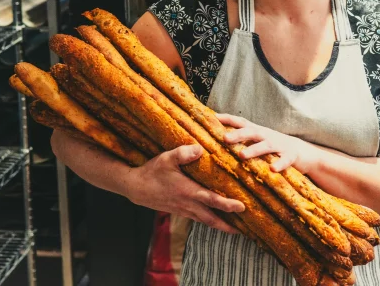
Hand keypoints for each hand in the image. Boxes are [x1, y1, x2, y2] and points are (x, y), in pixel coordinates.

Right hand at [123, 144, 244, 232]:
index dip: (228, 205)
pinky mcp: (179, 210)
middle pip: (212, 219)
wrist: (135, 187)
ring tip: (235, 229)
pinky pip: (198, 218)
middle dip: (228, 225)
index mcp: (188, 191)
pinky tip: (215, 218)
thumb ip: (183, 153)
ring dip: (220, 225)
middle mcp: (188, 204)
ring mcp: (184, 209)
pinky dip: (209, 220)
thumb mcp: (166, 158)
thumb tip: (200, 149)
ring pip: (205, 221)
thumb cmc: (152, 171)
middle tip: (244, 230)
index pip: (212, 200)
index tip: (242, 207)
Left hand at [217, 113, 319, 172]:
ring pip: (266, 146)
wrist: (302, 152)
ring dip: (254, 150)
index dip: (228, 119)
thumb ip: (243, 138)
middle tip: (225, 138)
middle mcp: (267, 136)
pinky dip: (279, 164)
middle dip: (238, 134)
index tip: (214, 117)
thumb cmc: (274, 146)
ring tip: (243, 155)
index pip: (241, 122)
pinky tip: (272, 169)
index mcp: (258, 131)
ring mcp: (279, 145)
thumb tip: (219, 138)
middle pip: (252, 132)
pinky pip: (285, 160)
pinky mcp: (291, 156)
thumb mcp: (259, 139)